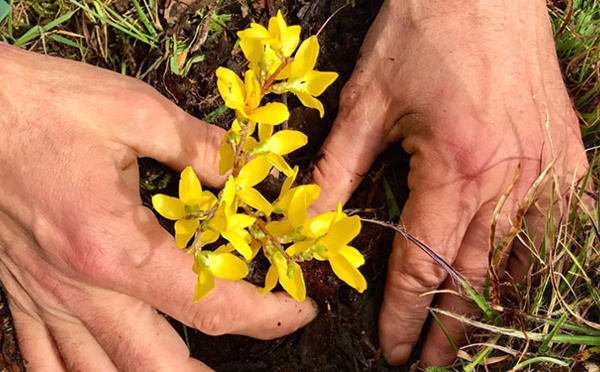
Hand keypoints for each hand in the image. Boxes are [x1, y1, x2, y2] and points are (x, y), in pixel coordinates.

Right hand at [0, 43, 315, 370]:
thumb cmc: (42, 105)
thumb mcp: (135, 111)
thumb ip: (202, 148)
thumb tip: (253, 172)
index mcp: (115, 246)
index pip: (209, 303)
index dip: (267, 315)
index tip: (299, 308)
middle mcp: (80, 288)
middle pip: (156, 367)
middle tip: (257, 348)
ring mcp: (46, 298)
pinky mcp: (22, 294)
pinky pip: (43, 362)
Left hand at [312, 0, 587, 366]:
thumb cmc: (424, 30)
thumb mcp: (367, 100)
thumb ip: (337, 168)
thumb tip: (310, 220)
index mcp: (457, 166)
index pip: (426, 264)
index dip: (406, 314)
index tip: (394, 349)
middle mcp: (511, 178)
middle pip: (477, 277)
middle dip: (451, 330)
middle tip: (432, 365)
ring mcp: (547, 168)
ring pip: (520, 261)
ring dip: (494, 308)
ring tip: (471, 343)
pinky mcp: (565, 155)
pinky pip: (558, 228)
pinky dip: (536, 265)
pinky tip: (520, 287)